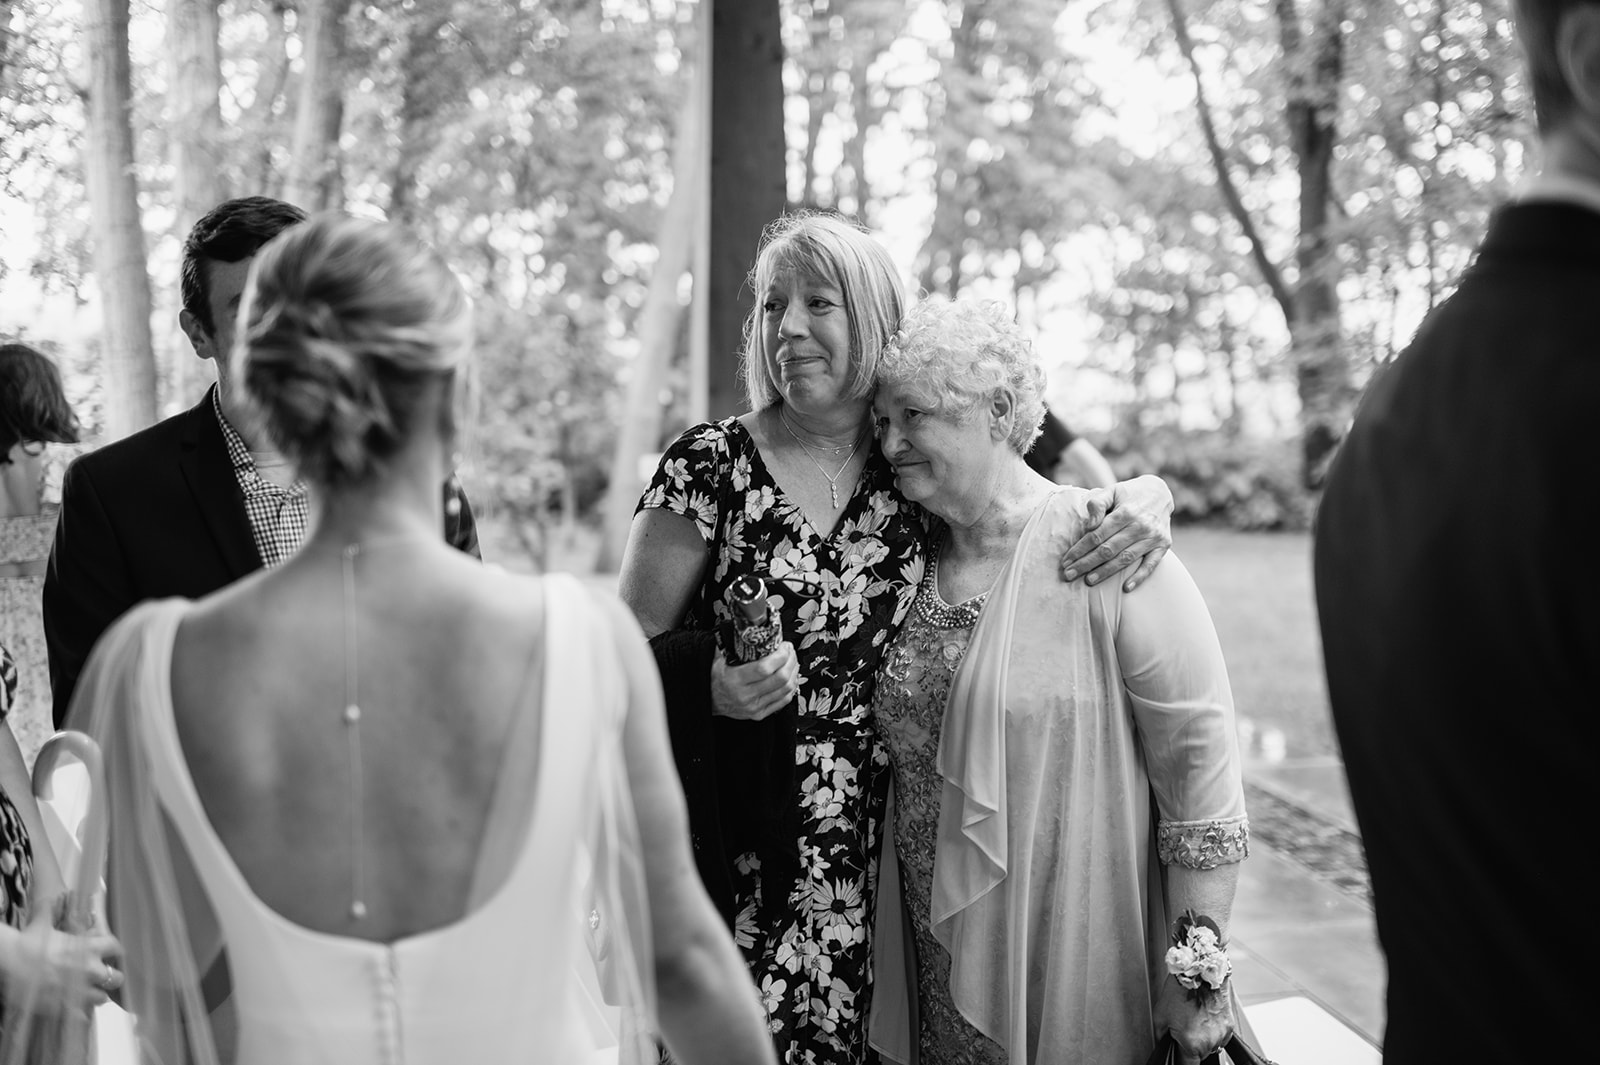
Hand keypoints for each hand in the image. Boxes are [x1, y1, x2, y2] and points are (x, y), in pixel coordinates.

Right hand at [0, 909, 123, 1014]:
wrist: (7, 962)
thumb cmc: (27, 941)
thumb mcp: (43, 923)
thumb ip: (54, 910)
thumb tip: (55, 895)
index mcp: (88, 948)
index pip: (117, 949)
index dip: (115, 952)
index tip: (110, 954)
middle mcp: (89, 969)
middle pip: (116, 978)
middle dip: (110, 977)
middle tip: (101, 977)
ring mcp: (78, 990)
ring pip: (102, 998)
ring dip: (96, 995)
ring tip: (87, 992)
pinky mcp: (64, 1007)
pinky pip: (82, 1015)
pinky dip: (79, 1012)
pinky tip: (72, 1006)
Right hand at [710, 642, 799, 720]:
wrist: (708, 699)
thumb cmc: (714, 678)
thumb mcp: (718, 658)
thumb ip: (733, 643)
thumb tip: (747, 627)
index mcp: (735, 680)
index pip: (765, 669)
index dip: (780, 656)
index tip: (784, 646)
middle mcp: (745, 695)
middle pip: (780, 678)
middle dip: (790, 661)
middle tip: (790, 650)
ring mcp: (754, 706)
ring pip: (786, 689)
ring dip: (794, 672)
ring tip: (792, 661)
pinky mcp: (760, 714)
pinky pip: (784, 700)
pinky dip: (791, 686)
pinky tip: (790, 676)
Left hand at [1059, 474, 1173, 591]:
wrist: (1161, 492)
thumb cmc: (1129, 494)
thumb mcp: (1112, 491)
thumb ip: (1097, 504)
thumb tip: (1089, 525)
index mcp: (1125, 512)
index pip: (1097, 535)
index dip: (1080, 549)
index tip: (1066, 560)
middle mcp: (1140, 526)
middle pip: (1108, 549)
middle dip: (1086, 563)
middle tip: (1069, 575)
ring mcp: (1153, 537)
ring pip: (1125, 559)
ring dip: (1106, 572)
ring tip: (1088, 581)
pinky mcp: (1163, 545)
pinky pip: (1151, 564)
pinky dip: (1140, 577)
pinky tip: (1126, 588)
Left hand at [1153, 975, 1234, 1064]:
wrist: (1198, 971)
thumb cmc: (1179, 990)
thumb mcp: (1160, 1016)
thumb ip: (1162, 1037)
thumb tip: (1164, 1046)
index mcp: (1192, 1043)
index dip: (1181, 1061)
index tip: (1179, 1056)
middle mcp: (1210, 1041)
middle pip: (1200, 1056)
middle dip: (1191, 1047)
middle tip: (1184, 1030)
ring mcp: (1222, 1034)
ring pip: (1211, 1047)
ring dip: (1203, 1040)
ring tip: (1194, 1020)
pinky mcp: (1230, 1025)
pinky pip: (1221, 1037)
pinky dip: (1213, 1032)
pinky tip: (1204, 1018)